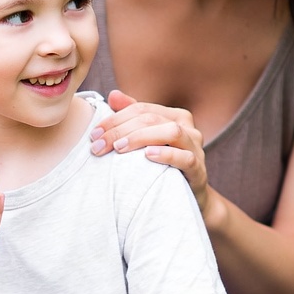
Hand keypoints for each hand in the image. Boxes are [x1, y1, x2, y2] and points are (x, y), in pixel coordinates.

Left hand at [91, 89, 209, 209]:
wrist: (188, 197)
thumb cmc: (163, 166)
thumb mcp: (146, 141)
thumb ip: (131, 118)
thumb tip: (113, 95)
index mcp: (174, 116)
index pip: (140, 109)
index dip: (114, 119)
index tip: (94, 135)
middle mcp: (187, 127)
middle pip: (151, 119)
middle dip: (120, 130)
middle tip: (99, 146)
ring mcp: (196, 147)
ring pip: (171, 131)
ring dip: (141, 137)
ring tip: (119, 148)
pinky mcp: (199, 169)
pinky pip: (185, 157)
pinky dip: (166, 154)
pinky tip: (147, 155)